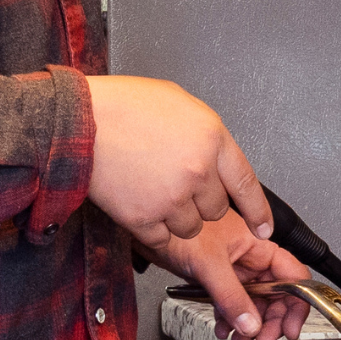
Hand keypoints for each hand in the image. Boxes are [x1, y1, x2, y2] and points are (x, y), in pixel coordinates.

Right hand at [87, 75, 268, 252]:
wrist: (77, 120)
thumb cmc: (120, 105)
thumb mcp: (177, 102)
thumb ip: (204, 134)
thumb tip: (215, 155)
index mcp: (212, 138)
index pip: (247, 185)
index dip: (258, 212)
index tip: (263, 228)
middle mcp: (197, 171)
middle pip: (216, 210)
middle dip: (200, 202)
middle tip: (174, 183)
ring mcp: (171, 197)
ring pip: (190, 228)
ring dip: (175, 216)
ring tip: (151, 189)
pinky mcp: (144, 217)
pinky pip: (162, 238)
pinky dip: (152, 227)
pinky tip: (138, 202)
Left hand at [168, 213, 312, 339]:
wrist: (147, 229)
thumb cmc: (176, 228)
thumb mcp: (209, 264)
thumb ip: (231, 296)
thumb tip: (250, 324)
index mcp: (258, 245)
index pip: (293, 276)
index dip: (298, 303)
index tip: (290, 328)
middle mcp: (250, 257)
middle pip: (276, 295)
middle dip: (271, 322)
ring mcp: (234, 269)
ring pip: (253, 303)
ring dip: (249, 325)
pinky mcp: (216, 278)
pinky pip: (232, 304)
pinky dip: (230, 320)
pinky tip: (223, 329)